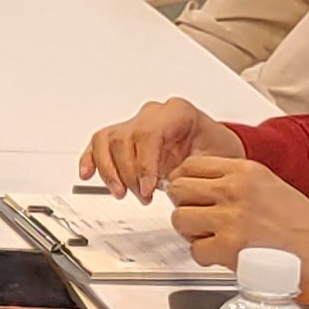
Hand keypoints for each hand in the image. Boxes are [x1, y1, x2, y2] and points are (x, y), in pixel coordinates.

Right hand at [80, 99, 240, 198]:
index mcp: (177, 112)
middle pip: (123, 138)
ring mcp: (137, 123)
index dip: (144, 164)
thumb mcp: (217, 158)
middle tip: (142, 196)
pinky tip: (87, 173)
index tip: (148, 188)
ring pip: (107, 140)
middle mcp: (153, 113)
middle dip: (128, 173)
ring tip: (121, 192)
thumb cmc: (220, 150)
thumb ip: (193, 169)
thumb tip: (173, 183)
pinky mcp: (125, 135)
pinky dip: (91, 159)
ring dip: (109, 171)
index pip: (147, 134)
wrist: (220, 147)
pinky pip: (100, 142)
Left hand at [164, 156, 308, 298]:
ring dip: (192, 233)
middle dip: (185, 206)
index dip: (185, 182)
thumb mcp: (270, 187)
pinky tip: (224, 257)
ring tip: (212, 239)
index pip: (190, 166)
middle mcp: (234, 190)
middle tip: (199, 220)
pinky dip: (206, 257)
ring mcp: (230, 218)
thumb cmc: (306, 227)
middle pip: (178, 190)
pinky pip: (195, 250)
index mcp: (245, 171)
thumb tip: (200, 188)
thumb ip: (235, 183)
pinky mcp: (229, 247)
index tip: (191, 195)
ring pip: (180, 219)